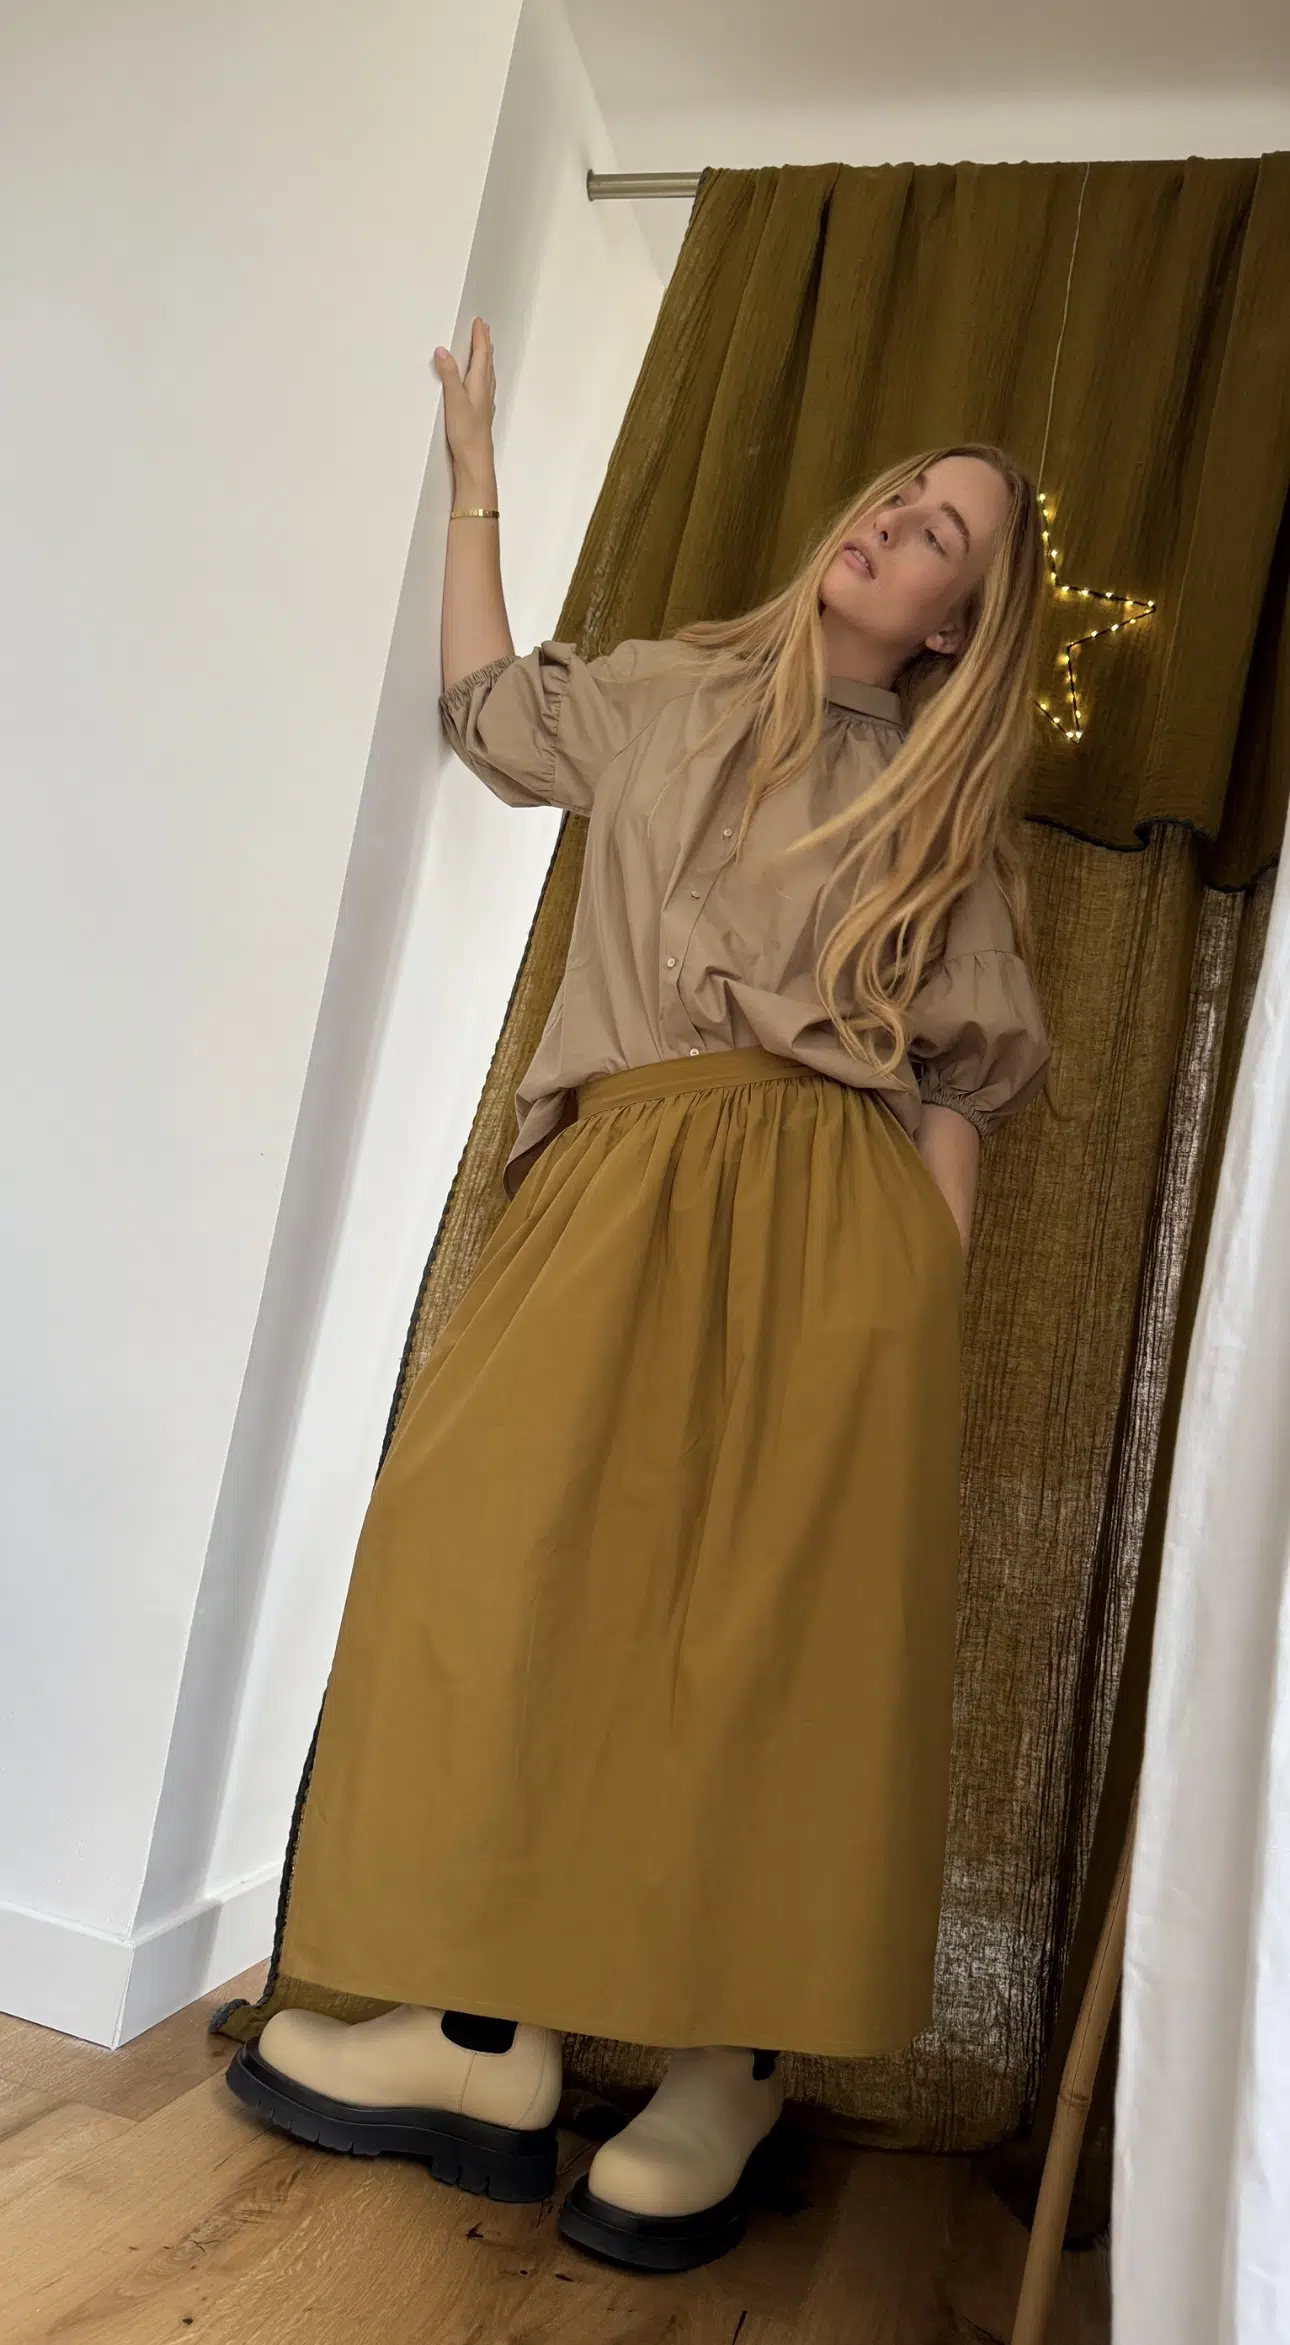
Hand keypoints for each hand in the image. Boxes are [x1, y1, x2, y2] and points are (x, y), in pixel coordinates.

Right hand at [432, 316, 496, 489]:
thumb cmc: (468, 436)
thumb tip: (443, 352)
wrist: (475, 463)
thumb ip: (448, 375)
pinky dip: (481, 377)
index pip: (482, 354)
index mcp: (480, 385)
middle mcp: (484, 393)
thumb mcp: (454, 401)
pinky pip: (482, 388)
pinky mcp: (479, 415)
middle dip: (485, 344)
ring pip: (486, 375)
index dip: (480, 337)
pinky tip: (478, 384)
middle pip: (487, 362)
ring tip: (483, 350)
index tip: (479, 322)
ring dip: (485, 360)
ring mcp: (483, 404)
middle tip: (484, 330)